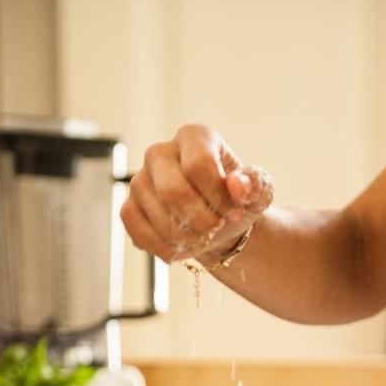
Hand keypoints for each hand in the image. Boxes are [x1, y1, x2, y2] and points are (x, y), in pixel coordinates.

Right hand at [121, 124, 273, 263]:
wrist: (216, 222)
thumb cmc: (236, 201)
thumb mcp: (257, 191)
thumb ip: (254, 184)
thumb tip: (236, 185)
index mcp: (193, 138)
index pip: (199, 165)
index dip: (218, 197)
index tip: (234, 213)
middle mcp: (160, 153)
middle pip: (173, 192)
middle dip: (199, 221)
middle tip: (215, 229)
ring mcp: (139, 180)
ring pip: (157, 216)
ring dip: (184, 238)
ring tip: (201, 239)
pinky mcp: (128, 207)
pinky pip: (138, 230)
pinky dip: (162, 247)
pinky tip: (180, 248)